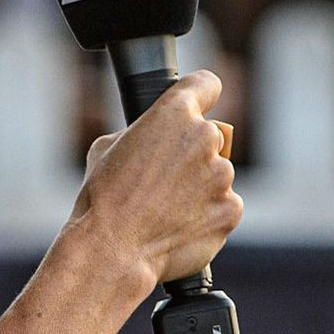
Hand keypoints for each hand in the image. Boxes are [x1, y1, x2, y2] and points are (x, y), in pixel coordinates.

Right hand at [70, 69, 240, 287]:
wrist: (112, 249)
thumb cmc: (103, 198)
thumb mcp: (108, 147)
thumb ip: (143, 132)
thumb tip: (154, 139)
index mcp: (174, 112)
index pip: (206, 84)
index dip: (200, 95)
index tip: (199, 104)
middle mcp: (205, 138)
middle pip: (210, 137)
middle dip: (192, 153)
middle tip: (163, 177)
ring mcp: (222, 176)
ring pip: (216, 174)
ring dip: (200, 186)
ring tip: (165, 207)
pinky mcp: (230, 209)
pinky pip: (223, 205)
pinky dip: (207, 214)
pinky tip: (178, 225)